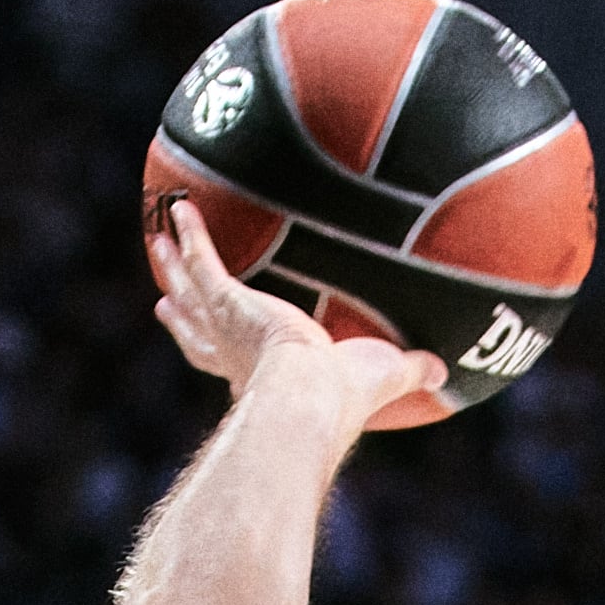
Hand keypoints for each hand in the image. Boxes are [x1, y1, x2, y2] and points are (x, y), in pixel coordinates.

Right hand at [146, 196, 438, 426]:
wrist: (313, 393)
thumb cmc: (345, 398)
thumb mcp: (385, 378)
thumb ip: (413, 371)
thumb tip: (446, 372)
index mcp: (261, 378)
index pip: (230, 366)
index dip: (218, 354)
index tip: (207, 341)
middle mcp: (235, 354)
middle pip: (197, 331)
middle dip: (181, 315)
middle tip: (163, 302)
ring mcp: (227, 325)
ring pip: (191, 289)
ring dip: (174, 266)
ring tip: (158, 242)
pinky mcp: (228, 300)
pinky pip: (203, 260)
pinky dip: (191, 234)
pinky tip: (182, 207)